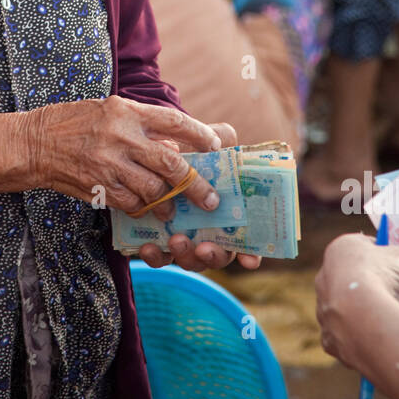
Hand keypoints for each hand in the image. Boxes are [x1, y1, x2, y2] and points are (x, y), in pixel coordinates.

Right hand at [29, 97, 228, 219]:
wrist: (33, 143)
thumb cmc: (74, 123)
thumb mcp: (109, 111)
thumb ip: (142, 126)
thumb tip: (175, 147)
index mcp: (127, 111)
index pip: (175, 121)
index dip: (200, 136)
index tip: (215, 147)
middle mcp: (121, 136)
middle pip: (171, 164)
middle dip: (196, 185)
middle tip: (210, 199)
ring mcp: (109, 163)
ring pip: (153, 189)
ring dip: (167, 202)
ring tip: (172, 207)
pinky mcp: (98, 186)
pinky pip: (131, 203)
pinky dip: (142, 208)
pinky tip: (144, 207)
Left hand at [135, 121, 262, 274]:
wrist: (153, 159)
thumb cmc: (190, 155)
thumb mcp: (204, 143)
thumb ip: (218, 139)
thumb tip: (221, 139)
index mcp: (229, 215)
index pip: (247, 242)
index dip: (251, 254)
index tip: (249, 260)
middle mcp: (210, 232)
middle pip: (219, 255)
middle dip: (214, 256)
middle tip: (204, 248)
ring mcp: (186, 240)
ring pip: (190, 259)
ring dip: (185, 255)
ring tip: (176, 240)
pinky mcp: (159, 242)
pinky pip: (159, 258)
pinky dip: (155, 256)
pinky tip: (148, 246)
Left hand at [315, 233, 398, 368]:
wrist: (362, 317)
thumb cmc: (382, 277)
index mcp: (340, 251)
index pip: (363, 248)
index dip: (385, 256)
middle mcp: (325, 278)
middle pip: (355, 280)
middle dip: (377, 287)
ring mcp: (324, 310)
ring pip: (349, 311)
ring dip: (368, 314)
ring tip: (395, 321)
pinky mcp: (330, 339)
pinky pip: (349, 337)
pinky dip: (364, 339)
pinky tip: (383, 340)